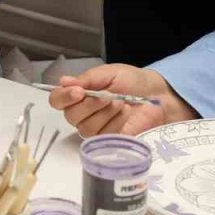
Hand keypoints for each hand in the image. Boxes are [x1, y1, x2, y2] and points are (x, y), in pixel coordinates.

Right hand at [48, 64, 197, 137]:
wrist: (157, 95)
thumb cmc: (132, 81)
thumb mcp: (109, 73)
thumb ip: (87, 79)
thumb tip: (64, 81)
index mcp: (78, 95)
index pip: (58, 100)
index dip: (64, 97)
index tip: (78, 91)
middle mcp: (83, 113)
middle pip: (71, 116)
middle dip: (90, 105)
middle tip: (108, 96)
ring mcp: (95, 129)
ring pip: (87, 127)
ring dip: (105, 113)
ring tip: (121, 102)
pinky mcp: (109, 141)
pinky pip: (103, 136)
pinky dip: (116, 122)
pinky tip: (126, 113)